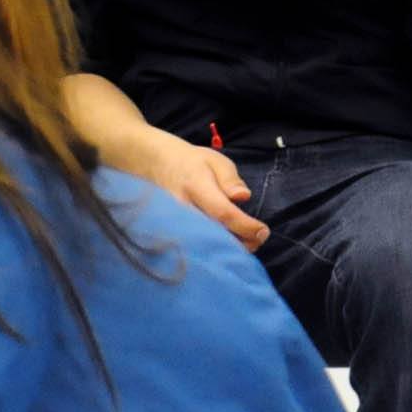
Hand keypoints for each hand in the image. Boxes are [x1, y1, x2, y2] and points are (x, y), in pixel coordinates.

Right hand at [111, 128, 267, 250]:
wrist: (148, 162)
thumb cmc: (188, 161)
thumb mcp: (214, 160)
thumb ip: (230, 179)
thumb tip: (242, 196)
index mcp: (196, 186)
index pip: (223, 213)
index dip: (245, 226)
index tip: (263, 231)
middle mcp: (181, 207)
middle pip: (213, 235)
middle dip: (240, 243)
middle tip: (258, 240)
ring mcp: (171, 222)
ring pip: (202, 245)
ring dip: (226, 249)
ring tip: (245, 244)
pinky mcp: (167, 231)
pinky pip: (191, 246)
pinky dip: (209, 251)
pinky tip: (223, 249)